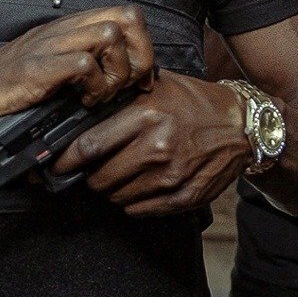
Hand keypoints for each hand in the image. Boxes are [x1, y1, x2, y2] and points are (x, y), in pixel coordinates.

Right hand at [0, 6, 155, 139]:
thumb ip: (88, 68)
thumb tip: (129, 84)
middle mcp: (63, 30)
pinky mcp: (35, 69)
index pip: (127, 16)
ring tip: (100, 96)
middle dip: (138, 56)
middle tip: (125, 87)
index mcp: (70, 29)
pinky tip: (82, 103)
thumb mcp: (56, 71)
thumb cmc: (8, 89)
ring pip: (109, 36)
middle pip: (127, 18)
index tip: (138, 80)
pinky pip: (82, 65)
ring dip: (115, 73)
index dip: (143, 48)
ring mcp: (48, 46)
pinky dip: (93, 88)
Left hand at [51, 70, 251, 216]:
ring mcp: (171, 175)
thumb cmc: (194, 102)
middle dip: (89, 176)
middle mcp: (157, 146)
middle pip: (99, 177)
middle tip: (91, 169)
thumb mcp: (157, 86)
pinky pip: (139, 210)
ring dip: (112, 189)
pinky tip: (140, 184)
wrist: (242, 126)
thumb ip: (121, 98)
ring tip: (121, 173)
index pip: (89, 145)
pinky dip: (132, 201)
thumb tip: (76, 113)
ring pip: (117, 196)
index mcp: (146, 114)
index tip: (55, 165)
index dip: (65, 160)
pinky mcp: (183, 196)